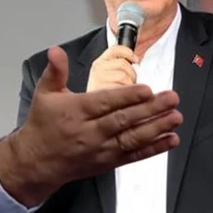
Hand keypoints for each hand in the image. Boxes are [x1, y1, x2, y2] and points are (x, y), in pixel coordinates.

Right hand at [0, 46, 182, 206]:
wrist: (36, 162)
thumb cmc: (42, 124)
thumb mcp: (43, 94)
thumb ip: (54, 71)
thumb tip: (55, 50)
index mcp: (75, 112)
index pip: (104, 103)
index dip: (126, 97)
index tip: (147, 90)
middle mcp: (89, 132)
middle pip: (123, 121)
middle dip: (150, 110)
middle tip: (172, 98)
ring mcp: (100, 150)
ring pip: (131, 139)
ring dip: (156, 128)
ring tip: (176, 117)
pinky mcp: (108, 162)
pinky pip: (133, 156)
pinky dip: (153, 149)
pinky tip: (170, 140)